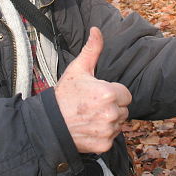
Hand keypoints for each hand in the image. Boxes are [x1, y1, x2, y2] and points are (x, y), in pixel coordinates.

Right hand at [54, 27, 131, 152]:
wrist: (49, 124)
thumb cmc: (64, 96)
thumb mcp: (77, 70)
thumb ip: (92, 50)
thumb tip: (96, 30)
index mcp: (108, 93)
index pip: (126, 94)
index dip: (114, 93)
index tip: (99, 94)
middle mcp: (111, 113)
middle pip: (124, 109)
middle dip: (112, 107)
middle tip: (93, 105)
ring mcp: (108, 131)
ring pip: (119, 124)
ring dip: (109, 121)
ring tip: (90, 116)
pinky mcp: (104, 145)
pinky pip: (113, 138)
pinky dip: (104, 135)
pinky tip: (90, 128)